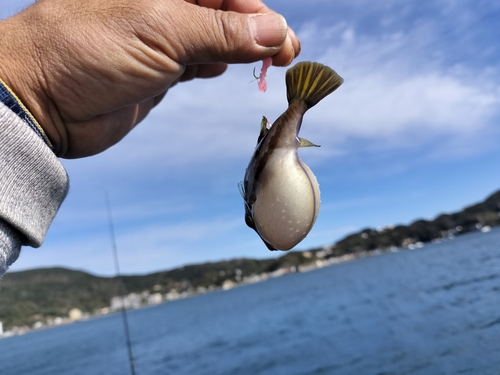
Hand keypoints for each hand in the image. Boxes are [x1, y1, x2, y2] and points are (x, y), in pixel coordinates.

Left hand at [0, 0, 299, 157]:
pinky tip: (224, 69)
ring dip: (243, 50)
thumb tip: (274, 32)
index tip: (283, 38)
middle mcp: (164, 4)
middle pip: (226, 11)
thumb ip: (222, 32)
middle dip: (258, 31)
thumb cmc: (88, 50)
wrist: (43, 101)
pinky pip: (200, 61)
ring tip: (268, 64)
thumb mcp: (163, 31)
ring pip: (216, 37)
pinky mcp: (159, 69)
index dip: (258, 11)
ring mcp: (162, 36)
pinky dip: (217, 65)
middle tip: (285, 55)